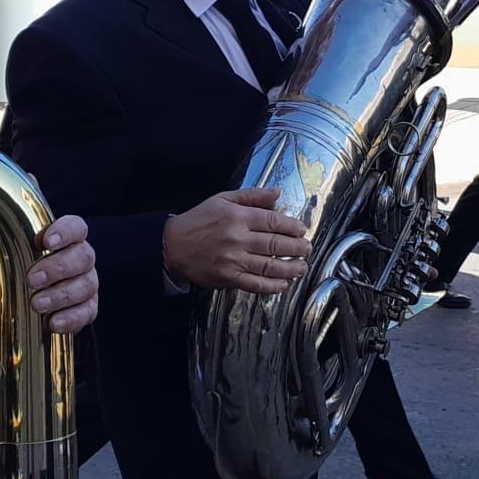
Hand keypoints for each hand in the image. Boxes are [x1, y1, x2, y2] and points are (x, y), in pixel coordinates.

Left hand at [26, 215, 97, 332]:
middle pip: (83, 257)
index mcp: (68, 239)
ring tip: (36, 305)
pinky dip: (71, 318)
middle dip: (57, 268)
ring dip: (60, 296)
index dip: (65, 232)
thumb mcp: (9, 253)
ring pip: (86, 285)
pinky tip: (53, 323)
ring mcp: (88, 284)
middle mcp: (82, 259)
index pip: (76, 227)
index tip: (46, 242)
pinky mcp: (88, 309)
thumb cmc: (19, 270)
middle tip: (32, 280)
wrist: (31, 302)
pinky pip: (87, 313)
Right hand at [162, 187, 310, 293]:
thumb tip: (277, 193)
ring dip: (290, 268)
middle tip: (307, 249)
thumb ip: (252, 196)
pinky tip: (283, 284)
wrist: (171, 245)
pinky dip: (272, 286)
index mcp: (238, 217)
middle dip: (297, 248)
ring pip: (269, 266)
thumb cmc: (198, 220)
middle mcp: (238, 238)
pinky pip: (255, 284)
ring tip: (302, 267)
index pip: (273, 221)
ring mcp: (233, 260)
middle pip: (275, 244)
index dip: (292, 227)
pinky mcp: (228, 277)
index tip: (302, 230)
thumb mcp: (222, 199)